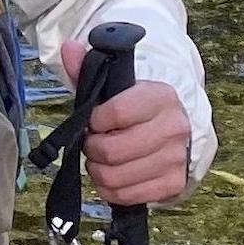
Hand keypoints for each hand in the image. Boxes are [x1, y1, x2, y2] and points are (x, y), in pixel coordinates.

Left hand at [59, 39, 192, 205]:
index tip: (93, 119)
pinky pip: (127, 196)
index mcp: (160, 96)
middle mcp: (173, 128)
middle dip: (92, 148)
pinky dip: (110, 189)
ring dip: (98, 170)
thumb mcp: (113, 83)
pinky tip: (112, 174)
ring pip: (116, 177)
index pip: (116, 113)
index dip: (95, 120)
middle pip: (112, 151)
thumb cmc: (137, 105)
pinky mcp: (174, 184)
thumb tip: (68, 48)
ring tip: (100, 159)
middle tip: (92, 142)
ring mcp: (175, 159)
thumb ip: (87, 67)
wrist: (175, 127)